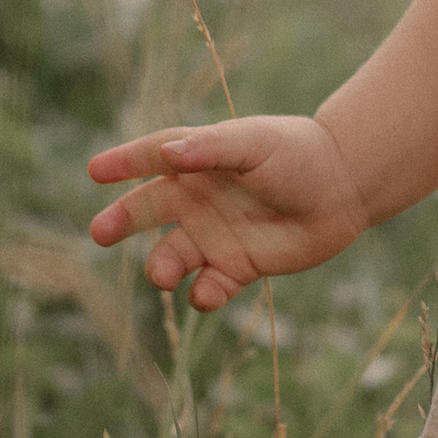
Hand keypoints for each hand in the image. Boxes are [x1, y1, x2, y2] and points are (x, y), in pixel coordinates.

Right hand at [85, 114, 370, 311]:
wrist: (342, 190)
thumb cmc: (297, 154)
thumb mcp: (255, 143)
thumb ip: (212, 149)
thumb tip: (168, 155)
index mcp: (199, 160)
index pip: (152, 158)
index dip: (124, 162)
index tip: (95, 171)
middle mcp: (198, 198)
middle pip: (147, 210)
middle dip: (122, 221)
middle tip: (100, 233)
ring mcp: (214, 235)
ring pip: (172, 256)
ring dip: (161, 267)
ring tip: (161, 275)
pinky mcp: (236, 267)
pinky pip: (208, 287)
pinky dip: (202, 294)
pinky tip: (207, 292)